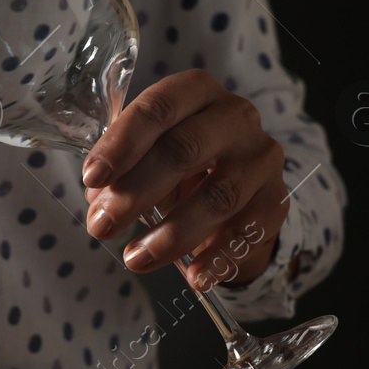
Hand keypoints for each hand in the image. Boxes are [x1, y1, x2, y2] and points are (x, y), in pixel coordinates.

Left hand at [80, 69, 284, 289]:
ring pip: (216, 197)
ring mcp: (261, 158)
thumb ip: (121, 165)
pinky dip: (218, 257)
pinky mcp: (276, 199)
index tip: (91, 178)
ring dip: (171, 234)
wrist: (236, 183)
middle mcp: (235, 116)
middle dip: (135, 192)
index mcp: (196, 90)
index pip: (157, 108)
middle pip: (183, 150)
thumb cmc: (179, 157)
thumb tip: (97, 197)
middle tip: (101, 226)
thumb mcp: (148, 149)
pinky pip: (248, 231)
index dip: (121, 143)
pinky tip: (194, 277)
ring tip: (135, 258)